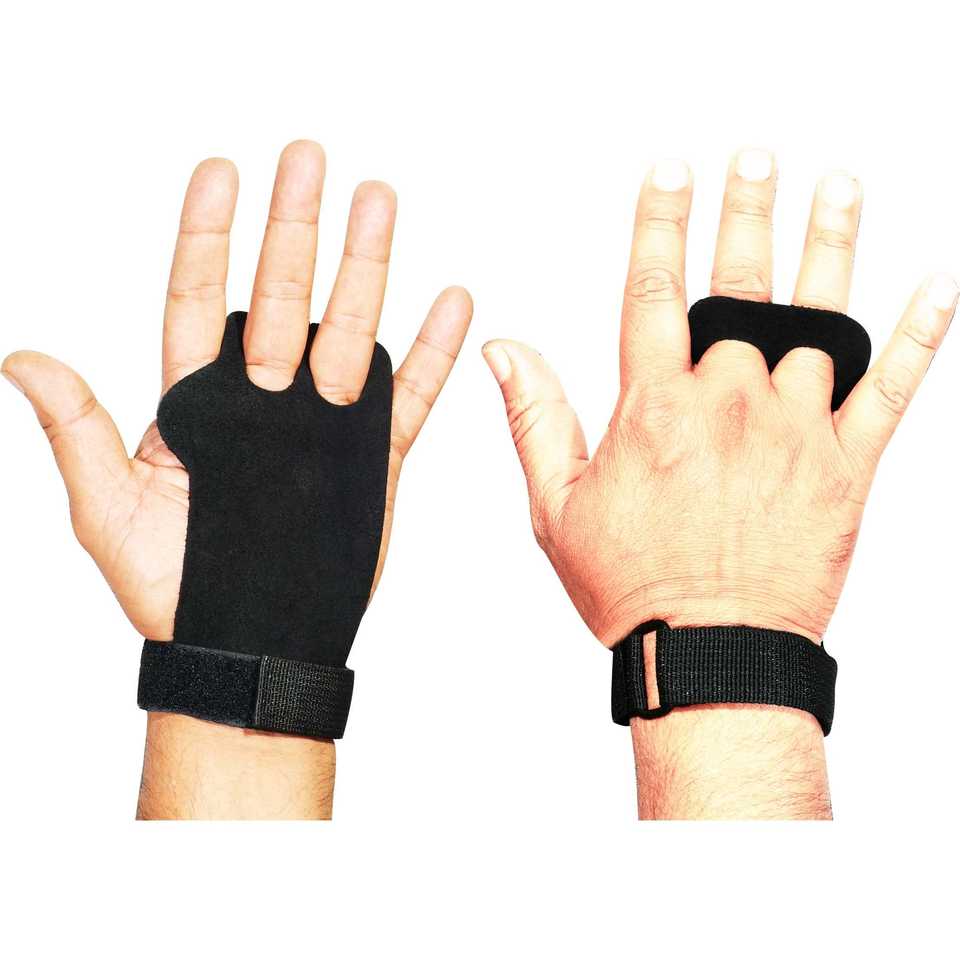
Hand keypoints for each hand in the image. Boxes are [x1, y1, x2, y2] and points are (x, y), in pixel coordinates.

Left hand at [3, 140, 471, 640]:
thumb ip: (75, 431)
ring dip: (365, 266)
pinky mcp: (370, 458)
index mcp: (196, 400)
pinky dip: (432, 351)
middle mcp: (262, 397)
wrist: (242, 641)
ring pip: (349, 328)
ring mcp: (322, 422)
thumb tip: (17, 357)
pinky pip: (410, 395)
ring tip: (379, 200)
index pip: (198, 296)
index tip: (222, 172)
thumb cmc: (165, 584)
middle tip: (309, 157)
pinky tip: (451, 300)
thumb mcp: (106, 508)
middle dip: (294, 226)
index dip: (207, 234)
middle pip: (279, 294)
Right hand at [484, 150, 955, 647]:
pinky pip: (890, 390)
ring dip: (829, 247)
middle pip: (740, 287)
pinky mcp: (846, 467)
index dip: (660, 223)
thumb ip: (535, 418)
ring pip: (818, 321)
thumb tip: (506, 351)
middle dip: (746, 212)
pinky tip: (938, 291)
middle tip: (756, 159)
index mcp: (655, 410)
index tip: (671, 175)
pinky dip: (919, 337)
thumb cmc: (635, 588)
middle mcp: (728, 404)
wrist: (712, 657)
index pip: (652, 291)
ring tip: (836, 188)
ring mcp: (794, 431)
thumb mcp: (557, 507)